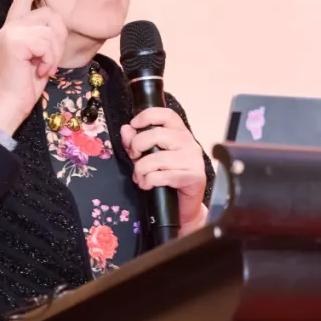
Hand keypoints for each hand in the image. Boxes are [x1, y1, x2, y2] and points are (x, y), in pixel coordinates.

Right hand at [0, 0, 66, 134]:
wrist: (8, 103)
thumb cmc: (24, 84)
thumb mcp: (37, 56)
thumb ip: (42, 37)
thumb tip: (57, 24)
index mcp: (13, 28)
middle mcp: (10, 26)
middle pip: (51, 15)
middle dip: (60, 39)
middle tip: (50, 61)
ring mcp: (11, 32)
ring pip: (52, 32)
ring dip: (54, 54)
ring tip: (42, 68)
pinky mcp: (14, 41)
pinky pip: (48, 44)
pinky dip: (50, 61)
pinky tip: (39, 72)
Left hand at [120, 108, 207, 231]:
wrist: (183, 206)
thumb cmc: (167, 178)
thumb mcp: (147, 157)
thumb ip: (136, 142)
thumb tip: (126, 129)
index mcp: (180, 133)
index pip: (167, 114)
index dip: (148, 116)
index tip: (134, 124)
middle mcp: (189, 142)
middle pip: (157, 134)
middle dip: (137, 146)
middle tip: (134, 157)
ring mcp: (193, 159)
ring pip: (157, 158)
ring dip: (141, 170)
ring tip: (140, 177)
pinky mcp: (194, 177)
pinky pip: (162, 176)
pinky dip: (149, 182)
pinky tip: (148, 185)